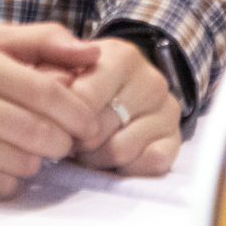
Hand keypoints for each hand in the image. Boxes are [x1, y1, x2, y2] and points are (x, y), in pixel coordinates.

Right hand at [0, 24, 109, 198]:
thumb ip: (47, 40)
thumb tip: (94, 52)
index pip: (51, 94)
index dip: (80, 114)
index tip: (89, 123)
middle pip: (42, 133)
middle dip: (63, 142)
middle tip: (62, 140)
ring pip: (24, 163)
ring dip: (36, 161)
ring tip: (26, 147)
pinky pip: (1, 185)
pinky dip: (11, 179)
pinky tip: (0, 163)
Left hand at [64, 38, 181, 176]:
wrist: (123, 90)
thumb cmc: (86, 81)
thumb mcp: (64, 65)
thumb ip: (51, 70)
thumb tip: (49, 85)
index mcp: (122, 57)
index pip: (83, 99)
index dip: (60, 119)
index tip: (53, 121)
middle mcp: (151, 81)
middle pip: (99, 130)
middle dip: (77, 141)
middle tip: (71, 138)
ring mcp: (168, 111)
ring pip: (121, 151)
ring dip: (97, 158)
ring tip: (90, 148)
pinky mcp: (175, 140)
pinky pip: (149, 164)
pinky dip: (126, 169)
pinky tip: (116, 158)